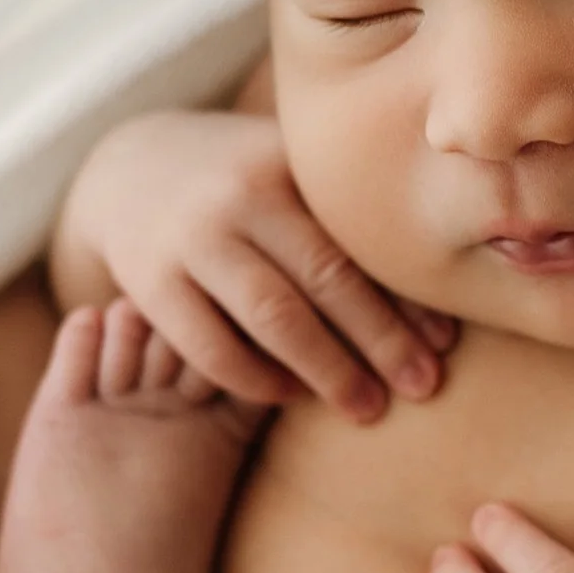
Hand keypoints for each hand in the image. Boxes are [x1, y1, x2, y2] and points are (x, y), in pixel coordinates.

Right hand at [53, 109, 452, 422]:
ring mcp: (192, 239)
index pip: (357, 239)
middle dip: (381, 339)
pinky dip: (256, 379)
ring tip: (367, 407)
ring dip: (327, 370)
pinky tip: (289, 395)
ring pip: (272, 317)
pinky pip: (212, 347)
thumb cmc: (242, 179)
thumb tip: (443, 271)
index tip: (445, 341)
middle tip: (423, 386)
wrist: (128, 169)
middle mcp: (241, 196)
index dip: (404, 294)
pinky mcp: (150, 283)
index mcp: (289, 164)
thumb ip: (345, 205)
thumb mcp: (289, 166)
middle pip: (325, 278)